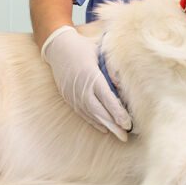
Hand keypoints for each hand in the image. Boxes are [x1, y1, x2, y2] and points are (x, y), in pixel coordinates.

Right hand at [41, 26, 132, 140]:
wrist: (58, 47)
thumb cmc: (83, 48)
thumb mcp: (100, 53)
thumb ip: (112, 69)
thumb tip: (123, 85)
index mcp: (91, 76)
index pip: (107, 98)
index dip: (117, 112)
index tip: (128, 123)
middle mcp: (81, 89)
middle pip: (99, 111)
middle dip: (113, 125)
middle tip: (126, 136)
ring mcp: (73, 95)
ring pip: (91, 115)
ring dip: (105, 126)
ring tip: (119, 135)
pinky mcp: (69, 98)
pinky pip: (82, 113)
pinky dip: (94, 122)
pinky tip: (104, 128)